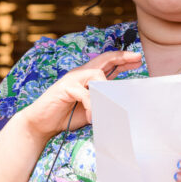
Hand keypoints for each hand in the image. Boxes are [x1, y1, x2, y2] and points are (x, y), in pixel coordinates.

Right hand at [18, 50, 141, 139]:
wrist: (42, 123)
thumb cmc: (67, 115)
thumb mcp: (92, 109)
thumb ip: (104, 103)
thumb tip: (122, 105)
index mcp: (88, 77)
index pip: (108, 64)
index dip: (122, 60)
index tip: (138, 60)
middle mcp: (80, 74)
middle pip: (104, 59)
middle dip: (121, 57)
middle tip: (137, 57)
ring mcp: (72, 79)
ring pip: (97, 74)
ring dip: (106, 91)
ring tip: (109, 107)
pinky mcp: (65, 87)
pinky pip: (85, 93)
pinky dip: (91, 106)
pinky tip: (92, 117)